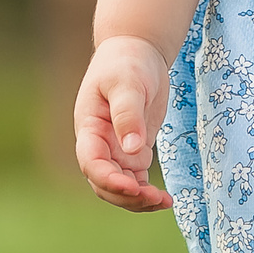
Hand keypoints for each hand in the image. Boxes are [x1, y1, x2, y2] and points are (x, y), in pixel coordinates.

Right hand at [74, 34, 172, 210]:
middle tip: (155, 198)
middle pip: (103, 183)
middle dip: (126, 196)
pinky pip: (135, 181)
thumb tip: (133, 149)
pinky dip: (147, 193)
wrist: (137, 50)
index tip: (133, 187)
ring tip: (164, 201)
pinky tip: (165, 198)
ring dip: (138, 200)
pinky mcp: (132, 151)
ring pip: (120, 187)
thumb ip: (128, 114)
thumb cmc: (127, 62)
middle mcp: (98, 143)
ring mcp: (114, 149)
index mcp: (89, 126)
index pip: (91, 163)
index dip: (109, 179)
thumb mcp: (128, 83)